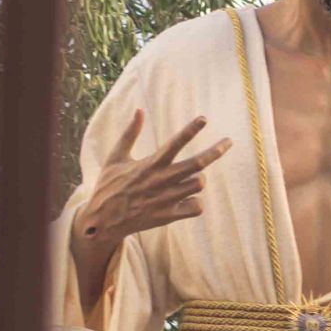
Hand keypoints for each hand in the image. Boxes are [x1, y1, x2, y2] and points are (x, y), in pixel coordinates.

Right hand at [71, 112, 228, 302]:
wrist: (102, 221)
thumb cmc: (109, 186)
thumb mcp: (116, 157)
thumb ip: (129, 133)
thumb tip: (139, 110)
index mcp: (150, 164)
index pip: (175, 143)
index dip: (191, 129)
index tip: (204, 119)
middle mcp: (161, 180)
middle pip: (197, 163)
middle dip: (216, 150)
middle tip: (228, 142)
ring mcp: (166, 199)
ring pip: (198, 184)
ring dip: (200, 178)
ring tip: (194, 177)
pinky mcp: (168, 216)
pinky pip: (196, 207)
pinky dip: (196, 202)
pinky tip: (189, 199)